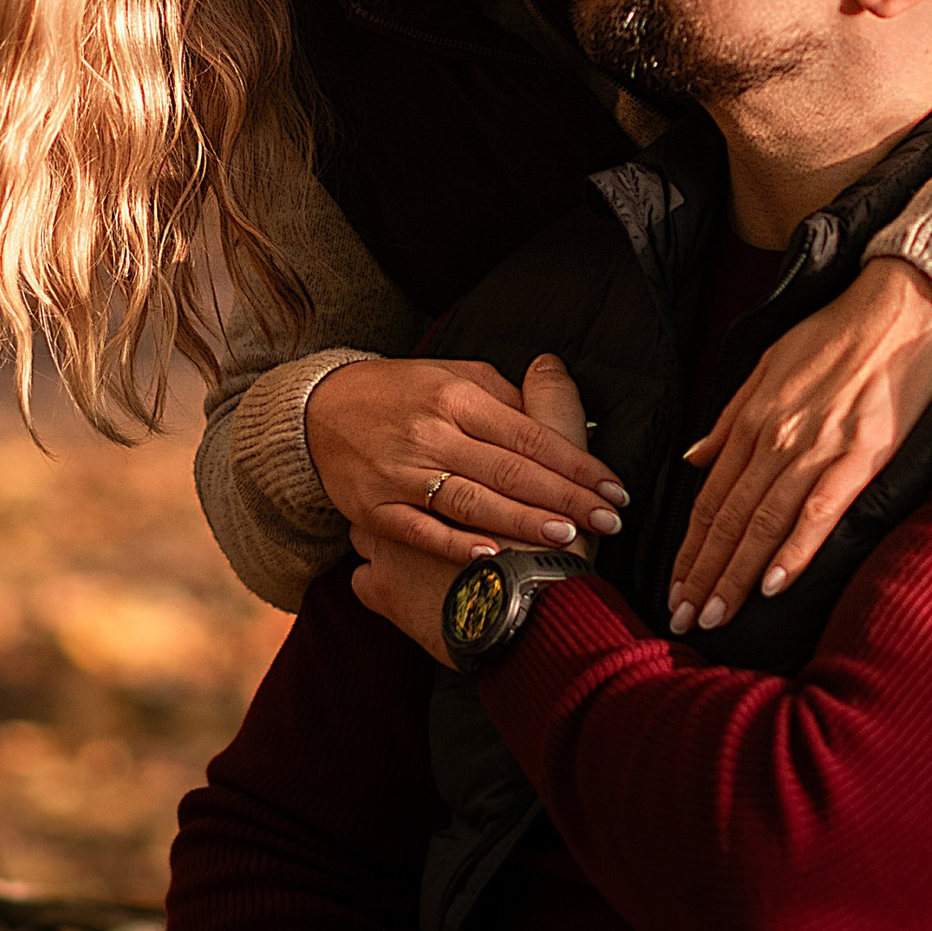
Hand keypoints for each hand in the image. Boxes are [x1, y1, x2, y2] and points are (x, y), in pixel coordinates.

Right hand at [307, 352, 624, 566]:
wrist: (318, 411)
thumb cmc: (400, 393)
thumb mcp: (453, 377)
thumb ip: (505, 398)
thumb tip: (559, 416)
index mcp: (457, 397)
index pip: (530, 435)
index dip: (576, 464)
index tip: (613, 489)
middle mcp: (431, 433)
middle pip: (510, 470)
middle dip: (565, 498)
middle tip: (609, 521)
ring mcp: (400, 473)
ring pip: (472, 501)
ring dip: (523, 522)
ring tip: (567, 536)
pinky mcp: (374, 508)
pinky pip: (421, 529)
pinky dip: (456, 544)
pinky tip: (491, 554)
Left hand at [669, 260, 931, 632]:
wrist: (901, 307)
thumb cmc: (837, 334)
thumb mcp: (768, 364)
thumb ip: (730, 418)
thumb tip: (694, 459)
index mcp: (753, 421)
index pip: (710, 499)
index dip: (690, 548)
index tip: (676, 587)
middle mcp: (776, 439)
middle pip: (728, 520)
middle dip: (702, 574)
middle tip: (684, 618)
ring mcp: (817, 449)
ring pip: (763, 524)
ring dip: (735, 575)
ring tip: (716, 616)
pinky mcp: (860, 456)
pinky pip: (818, 511)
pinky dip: (794, 550)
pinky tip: (774, 585)